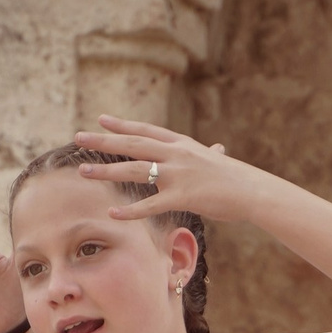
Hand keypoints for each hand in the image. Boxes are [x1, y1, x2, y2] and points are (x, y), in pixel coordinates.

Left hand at [70, 119, 255, 223]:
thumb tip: (218, 147)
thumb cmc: (236, 179)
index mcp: (182, 144)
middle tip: (78, 137)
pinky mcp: (183, 197)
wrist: (253, 191)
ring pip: (135, 170)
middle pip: (133, 144)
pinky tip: (112, 213)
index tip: (101, 119)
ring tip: (83, 171)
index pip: (146, 130)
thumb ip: (210, 153)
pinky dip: (130, 211)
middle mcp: (176, 154)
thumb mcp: (217, 160)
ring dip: (107, 170)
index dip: (123, 125)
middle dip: (104, 140)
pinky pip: (150, 204)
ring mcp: (178, 174)